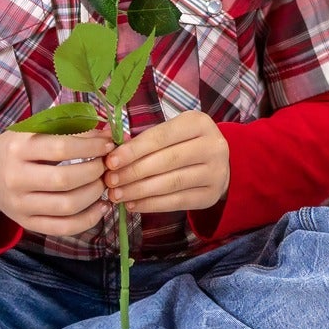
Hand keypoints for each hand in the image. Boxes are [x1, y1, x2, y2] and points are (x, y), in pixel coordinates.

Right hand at [0, 131, 109, 238]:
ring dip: (95, 194)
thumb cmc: (19, 148)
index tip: (108, 144)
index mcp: (17, 148)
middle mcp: (15, 178)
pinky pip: (64, 228)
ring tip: (103, 182)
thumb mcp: (36, 131)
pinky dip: (89, 219)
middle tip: (106, 165)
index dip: (91, 147)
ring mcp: (19, 205)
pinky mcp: (27, 223)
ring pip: (67, 206)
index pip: (61, 148)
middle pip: (65, 180)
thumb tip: (111, 133)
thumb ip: (72, 129)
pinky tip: (101, 206)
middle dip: (95, 171)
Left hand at [103, 109, 231, 214]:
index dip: (134, 149)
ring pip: (171, 183)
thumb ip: (145, 141)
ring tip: (116, 195)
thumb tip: (113, 157)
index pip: (162, 136)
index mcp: (199, 123)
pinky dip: (151, 205)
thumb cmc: (184, 144)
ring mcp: (216, 172)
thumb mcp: (171, 132)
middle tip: (110, 181)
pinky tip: (133, 204)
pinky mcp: (211, 195)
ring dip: (139, 190)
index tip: (111, 161)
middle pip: (167, 160)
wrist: (217, 163)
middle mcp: (213, 146)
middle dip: (134, 172)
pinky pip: (177, 202)